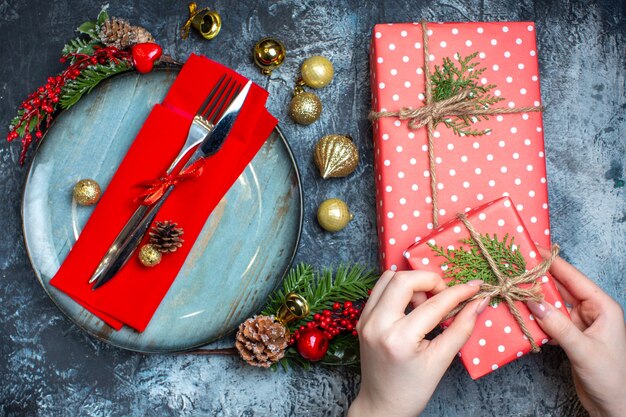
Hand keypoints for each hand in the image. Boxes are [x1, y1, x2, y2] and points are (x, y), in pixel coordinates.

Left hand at [347, 270, 489, 416]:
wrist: (382, 405)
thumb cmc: (413, 389)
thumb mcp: (441, 361)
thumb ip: (461, 328)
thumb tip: (480, 302)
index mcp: (399, 338)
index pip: (434, 304)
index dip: (458, 293)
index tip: (475, 288)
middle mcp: (377, 324)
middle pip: (404, 280)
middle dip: (430, 280)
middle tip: (445, 297)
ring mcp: (365, 320)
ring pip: (388, 278)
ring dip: (412, 283)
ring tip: (426, 304)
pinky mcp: (362, 319)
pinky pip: (380, 290)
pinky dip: (398, 290)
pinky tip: (412, 306)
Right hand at [527, 248, 625, 416]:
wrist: (613, 407)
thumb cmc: (610, 378)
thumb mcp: (583, 350)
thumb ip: (558, 325)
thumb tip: (533, 302)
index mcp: (603, 307)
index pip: (574, 278)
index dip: (553, 264)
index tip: (532, 250)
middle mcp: (591, 311)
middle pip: (561, 288)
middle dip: (539, 279)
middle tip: (515, 268)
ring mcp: (580, 324)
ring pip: (553, 304)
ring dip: (535, 299)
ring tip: (514, 288)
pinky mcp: (570, 336)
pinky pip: (550, 320)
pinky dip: (536, 317)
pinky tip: (522, 313)